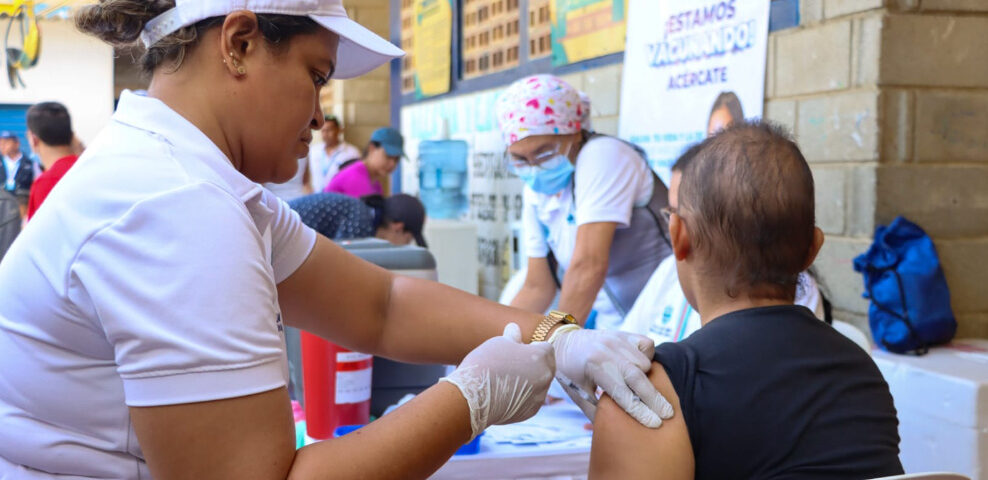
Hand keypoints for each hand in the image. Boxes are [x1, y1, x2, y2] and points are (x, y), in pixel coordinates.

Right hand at [441, 323, 554, 438]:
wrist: (473, 397)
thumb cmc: (485, 365)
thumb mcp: (498, 343)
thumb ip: (512, 336)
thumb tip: (515, 328)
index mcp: (541, 357)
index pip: (546, 348)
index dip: (532, 347)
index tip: (517, 350)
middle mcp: (546, 377)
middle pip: (547, 366)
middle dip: (534, 364)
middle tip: (512, 363)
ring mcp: (539, 396)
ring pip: (539, 384)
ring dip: (529, 380)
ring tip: (506, 379)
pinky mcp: (531, 411)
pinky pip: (531, 399)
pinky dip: (523, 396)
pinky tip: (505, 393)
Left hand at [552, 328, 673, 427]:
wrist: (562, 341)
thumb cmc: (569, 371)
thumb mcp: (577, 393)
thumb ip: (596, 410)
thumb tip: (615, 430)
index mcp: (594, 367)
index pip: (622, 393)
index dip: (639, 410)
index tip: (655, 423)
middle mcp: (607, 351)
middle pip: (638, 378)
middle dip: (654, 399)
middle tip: (667, 414)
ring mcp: (617, 340)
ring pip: (645, 363)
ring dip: (647, 379)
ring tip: (644, 391)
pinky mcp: (624, 333)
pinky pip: (647, 345)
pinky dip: (648, 357)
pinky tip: (640, 367)